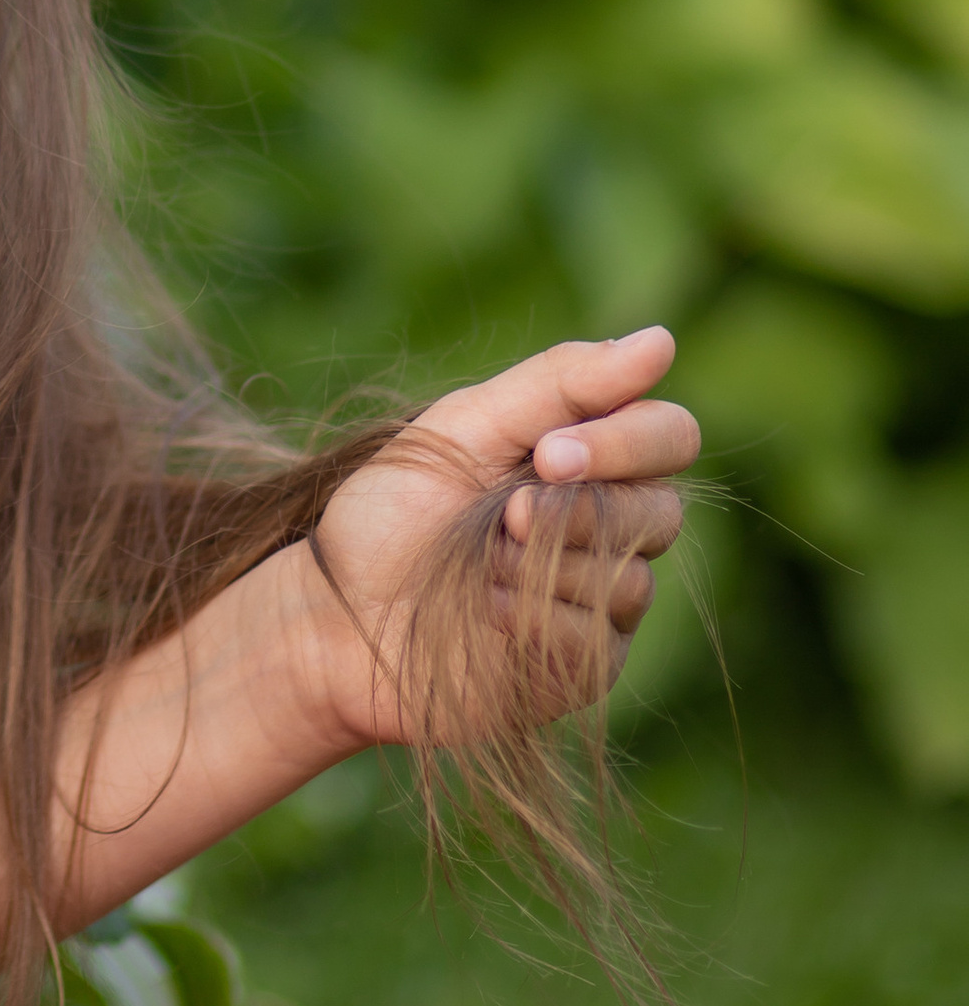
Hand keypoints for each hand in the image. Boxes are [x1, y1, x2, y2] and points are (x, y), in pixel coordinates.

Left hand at [295, 328, 698, 754]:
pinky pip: (595, 639)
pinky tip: (483, 611)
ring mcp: (600, 601)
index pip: (670, 436)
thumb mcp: (466, 426)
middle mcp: (608, 527)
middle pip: (662, 510)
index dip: (626, 442)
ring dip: (538, 566)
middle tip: (505, 516)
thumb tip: (663, 340)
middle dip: (578, 510)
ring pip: (629, 578)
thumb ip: (562, 384)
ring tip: (476, 566)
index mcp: (587, 457)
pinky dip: (531, 617)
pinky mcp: (580, 665)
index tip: (547, 454)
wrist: (334, 612)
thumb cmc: (393, 512)